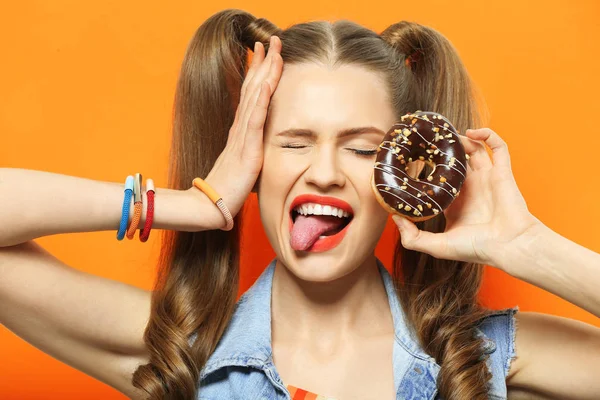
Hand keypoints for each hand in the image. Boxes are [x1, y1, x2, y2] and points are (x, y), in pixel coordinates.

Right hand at [194, 35, 283, 221]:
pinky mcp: (247, 151)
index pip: (251, 96)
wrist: (211, 207)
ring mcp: (242, 138)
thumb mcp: (241, 166)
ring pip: (255, 99)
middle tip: (271, 39)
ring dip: (264, 73)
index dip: (257, 73)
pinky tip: (265, 84)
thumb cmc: (225, 190)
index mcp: (240, 132)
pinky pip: (254, 122)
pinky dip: (260, 101)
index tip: (264, 52)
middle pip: (253, 89)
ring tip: (272, 51)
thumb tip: (251, 155)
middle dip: (263, 63)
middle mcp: (240, 130)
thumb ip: (247, 155)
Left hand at [392, 128, 542, 267]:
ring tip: (447, 132)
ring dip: (462, 139)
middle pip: (454, 160)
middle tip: (428, 137)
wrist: (509, 246)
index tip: (411, 158)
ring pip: (473, 149)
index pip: (437, 179)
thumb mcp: (438, 246)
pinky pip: (498, 147)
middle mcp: (469, 188)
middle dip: (442, 147)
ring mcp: (486, 178)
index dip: (425, 168)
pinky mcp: (502, 172)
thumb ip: (413, 238)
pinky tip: (473, 132)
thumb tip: (394, 218)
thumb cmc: (477, 248)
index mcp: (454, 203)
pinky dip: (488, 135)